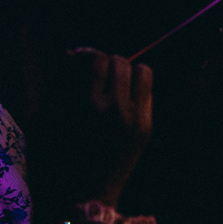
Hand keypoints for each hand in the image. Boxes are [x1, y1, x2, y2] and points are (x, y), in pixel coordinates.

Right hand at [65, 48, 153, 206]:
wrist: (80, 197)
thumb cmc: (54, 159)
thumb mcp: (44, 121)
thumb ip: (59, 86)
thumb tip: (73, 55)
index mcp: (86, 106)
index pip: (96, 60)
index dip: (88, 55)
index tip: (83, 59)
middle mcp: (115, 108)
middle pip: (120, 62)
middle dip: (107, 63)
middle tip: (98, 73)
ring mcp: (135, 118)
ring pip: (142, 71)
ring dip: (128, 72)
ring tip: (116, 83)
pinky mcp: (147, 127)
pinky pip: (148, 92)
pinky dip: (137, 89)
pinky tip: (125, 99)